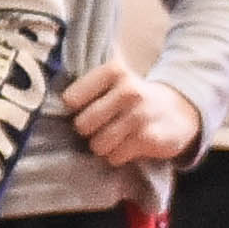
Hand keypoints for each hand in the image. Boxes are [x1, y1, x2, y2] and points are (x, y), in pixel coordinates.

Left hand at [60, 62, 202, 169]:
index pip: (72, 98)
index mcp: (114, 71)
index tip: (84, 108)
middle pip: (82, 125)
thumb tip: (47, 95)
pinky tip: (130, 144)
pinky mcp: (148, 138)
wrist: (181, 111)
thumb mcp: (116, 80)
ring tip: (116, 136)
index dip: (75, 109)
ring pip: (98, 144)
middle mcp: (128, 90)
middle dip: (89, 131)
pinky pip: (115, 157)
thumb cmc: (135, 98)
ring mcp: (139, 115)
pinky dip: (119, 156)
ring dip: (103, 146)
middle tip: (102, 126)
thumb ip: (88, 83)